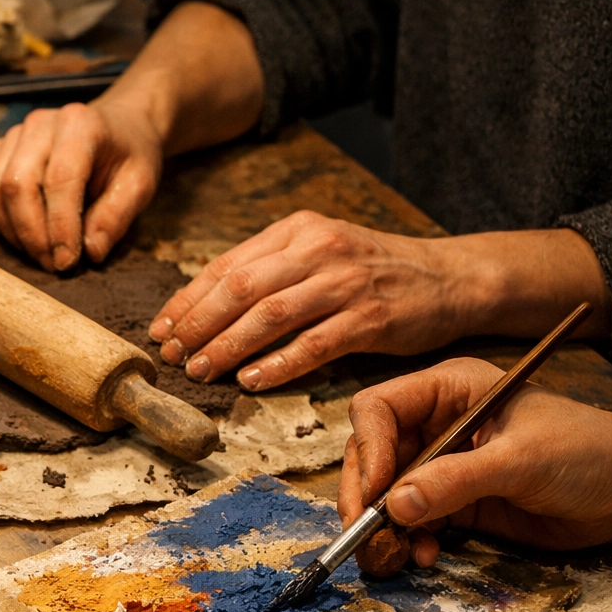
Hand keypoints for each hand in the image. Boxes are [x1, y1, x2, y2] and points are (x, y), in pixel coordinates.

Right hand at [0, 100, 165, 272]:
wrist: (115, 127)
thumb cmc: (128, 156)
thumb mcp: (140, 185)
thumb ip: (116, 217)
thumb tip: (90, 252)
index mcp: (80, 124)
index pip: (60, 179)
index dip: (60, 227)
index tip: (67, 262)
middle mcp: (40, 124)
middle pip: (17, 185)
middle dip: (31, 235)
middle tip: (52, 264)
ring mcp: (13, 136)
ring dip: (12, 232)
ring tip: (40, 254)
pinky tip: (22, 237)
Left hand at [147, 217, 611, 390]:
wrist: (451, 277)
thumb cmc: (375, 271)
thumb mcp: (320, 252)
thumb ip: (269, 270)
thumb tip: (205, 304)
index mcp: (298, 231)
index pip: (227, 265)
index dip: (187, 300)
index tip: (160, 329)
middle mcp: (318, 250)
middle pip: (240, 288)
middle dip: (198, 325)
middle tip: (171, 355)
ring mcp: (345, 284)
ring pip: (270, 315)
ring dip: (228, 346)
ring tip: (200, 370)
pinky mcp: (370, 319)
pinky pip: (314, 345)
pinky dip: (278, 364)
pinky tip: (252, 380)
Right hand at [338, 357, 611, 563]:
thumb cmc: (588, 452)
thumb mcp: (520, 460)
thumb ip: (456, 480)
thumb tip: (394, 505)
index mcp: (448, 390)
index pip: (379, 409)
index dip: (368, 449)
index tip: (375, 492)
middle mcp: (436, 424)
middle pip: (370, 455)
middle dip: (365, 496)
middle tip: (366, 533)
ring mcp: (441, 465)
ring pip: (383, 493)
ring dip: (383, 526)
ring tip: (398, 551)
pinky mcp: (452, 502)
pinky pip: (409, 521)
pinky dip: (407, 540)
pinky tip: (423, 555)